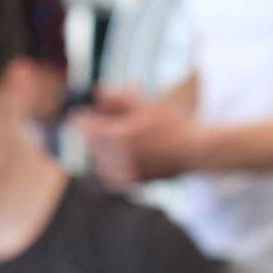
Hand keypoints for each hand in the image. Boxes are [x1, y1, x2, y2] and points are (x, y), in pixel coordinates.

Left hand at [74, 85, 204, 188]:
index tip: (77, 115)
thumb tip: (97, 90)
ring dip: (99, 151)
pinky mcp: (135, 182)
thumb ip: (119, 98)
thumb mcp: (146, 105)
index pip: (90, 129)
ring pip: (100, 162)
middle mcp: (123, 157)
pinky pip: (111, 176)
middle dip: (92, 134)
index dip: (82, 121)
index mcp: (122, 136)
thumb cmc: (172, 123)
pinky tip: (115, 158)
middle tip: (94, 125)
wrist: (194, 150)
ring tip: (104, 141)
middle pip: (93, 146)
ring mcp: (128, 172)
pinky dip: (109, 167)